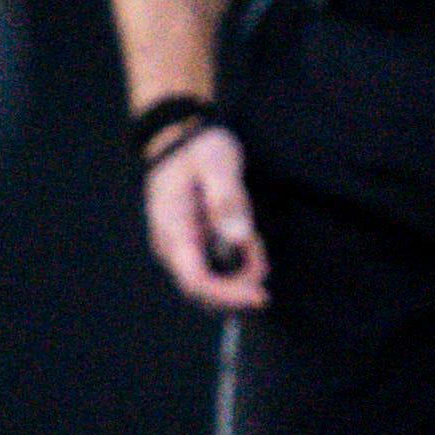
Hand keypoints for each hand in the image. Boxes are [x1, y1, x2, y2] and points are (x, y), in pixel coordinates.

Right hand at [144, 122, 268, 312]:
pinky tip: (248, 241)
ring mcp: (180, 249)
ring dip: (241, 274)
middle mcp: (171, 247)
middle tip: (264, 257)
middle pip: (204, 292)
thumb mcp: (218, 163)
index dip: (229, 295)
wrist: (180, 138)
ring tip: (255, 239)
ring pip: (212, 285)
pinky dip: (238, 266)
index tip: (262, 295)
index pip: (196, 281)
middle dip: (240, 287)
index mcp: (174, 229)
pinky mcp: (192, 247)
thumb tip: (238, 238)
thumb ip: (228, 199)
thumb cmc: (199, 149)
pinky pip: (215, 272)